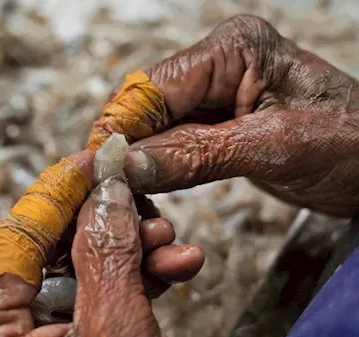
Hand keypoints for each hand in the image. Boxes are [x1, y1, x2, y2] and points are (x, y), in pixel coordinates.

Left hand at [0, 154, 202, 336]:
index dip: (59, 192)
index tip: (94, 158)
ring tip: (172, 243)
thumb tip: (105, 192)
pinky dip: (141, 286)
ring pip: (87, 277)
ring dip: (135, 254)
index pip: (19, 239)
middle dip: (109, 224)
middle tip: (144, 202)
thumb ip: (105, 258)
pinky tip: (175, 268)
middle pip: (55, 253)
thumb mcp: (111, 334)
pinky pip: (105, 305)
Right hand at [121, 15, 358, 216]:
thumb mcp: (273, 149)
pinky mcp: (216, 123)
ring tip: (122, 195)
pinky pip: (170, 143)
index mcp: (234, 48)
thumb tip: (128, 167)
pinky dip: (156, 168)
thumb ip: (196, 155)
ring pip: (152, 128)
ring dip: (136, 161)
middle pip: (146, 106)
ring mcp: (215, 94)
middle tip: (103, 189)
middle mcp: (218, 64)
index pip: (154, 87)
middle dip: (124, 147)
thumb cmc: (353, 146)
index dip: (120, 128)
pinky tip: (147, 189)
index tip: (96, 169)